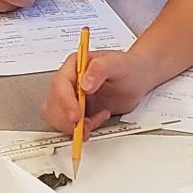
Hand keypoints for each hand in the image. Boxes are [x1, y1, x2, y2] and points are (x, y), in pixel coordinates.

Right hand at [42, 50, 161, 133]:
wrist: (138, 78)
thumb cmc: (128, 67)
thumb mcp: (117, 63)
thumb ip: (100, 69)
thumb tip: (85, 84)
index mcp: (74, 66)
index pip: (60, 84)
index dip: (65, 101)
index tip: (76, 115)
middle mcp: (69, 81)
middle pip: (54, 102)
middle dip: (66, 118)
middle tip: (83, 126)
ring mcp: (72, 97)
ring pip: (56, 115)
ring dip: (70, 125)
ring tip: (91, 124)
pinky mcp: (78, 111)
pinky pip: (68, 124)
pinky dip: (80, 129)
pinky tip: (96, 121)